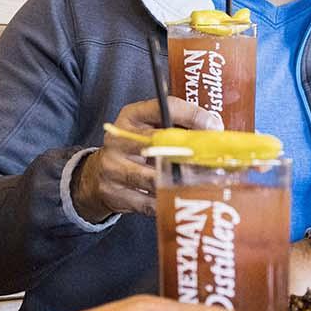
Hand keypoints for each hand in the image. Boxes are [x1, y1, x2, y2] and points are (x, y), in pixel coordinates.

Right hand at [71, 97, 220, 222]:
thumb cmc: (132, 150)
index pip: (164, 107)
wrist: (95, 177)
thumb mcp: (145, 130)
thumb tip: (215, 129)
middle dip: (189, 152)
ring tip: (203, 184)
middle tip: (212, 160)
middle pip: (158, 142)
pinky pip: (150, 203)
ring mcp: (114, 168)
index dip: (192, 115)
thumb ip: (174, 127)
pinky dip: (168, 202)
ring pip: (155, 178)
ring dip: (182, 183)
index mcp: (130, 117)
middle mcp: (119, 140)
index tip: (214, 126)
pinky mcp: (116, 194)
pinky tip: (180, 200)